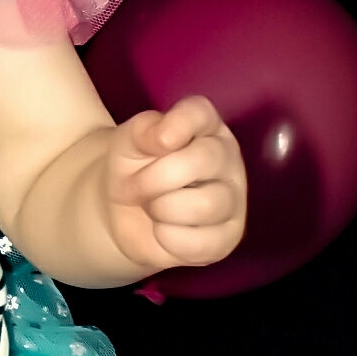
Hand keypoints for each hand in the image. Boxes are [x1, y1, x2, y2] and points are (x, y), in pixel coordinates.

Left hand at [103, 95, 246, 272]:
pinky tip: (163, 230)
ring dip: (161, 210)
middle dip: (153, 179)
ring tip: (153, 207)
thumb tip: (166, 137)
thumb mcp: (128, 142)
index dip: (178, 124)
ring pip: (205, 205)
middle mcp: (226, 157)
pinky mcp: (228, 237)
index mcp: (204, 125)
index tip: (158, 140)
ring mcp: (233, 199)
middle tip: (133, 188)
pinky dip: (168, 239)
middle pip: (203, 161)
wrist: (122, 212)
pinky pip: (200, 243)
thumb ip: (144, 131)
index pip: (201, 112)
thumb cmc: (132, 166)